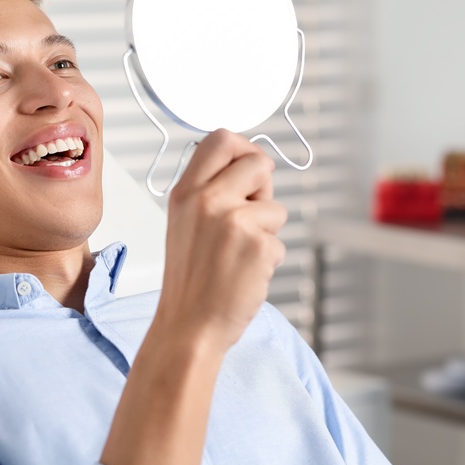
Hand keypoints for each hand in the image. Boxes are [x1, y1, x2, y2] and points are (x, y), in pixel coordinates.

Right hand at [155, 129, 287, 351]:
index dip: (244, 147)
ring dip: (268, 231)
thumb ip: (210, 192)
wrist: (190, 325)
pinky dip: (268, 259)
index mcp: (186, 192)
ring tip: (240, 254)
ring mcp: (233, 220)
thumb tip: (250, 167)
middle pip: (257, 162)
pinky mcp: (258, 244)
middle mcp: (207, 200)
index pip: (220, 139)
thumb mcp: (184, 223)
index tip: (250, 164)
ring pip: (275, 207)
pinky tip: (245, 273)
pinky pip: (280, 241)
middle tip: (251, 216)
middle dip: (264, 188)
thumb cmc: (191, 281)